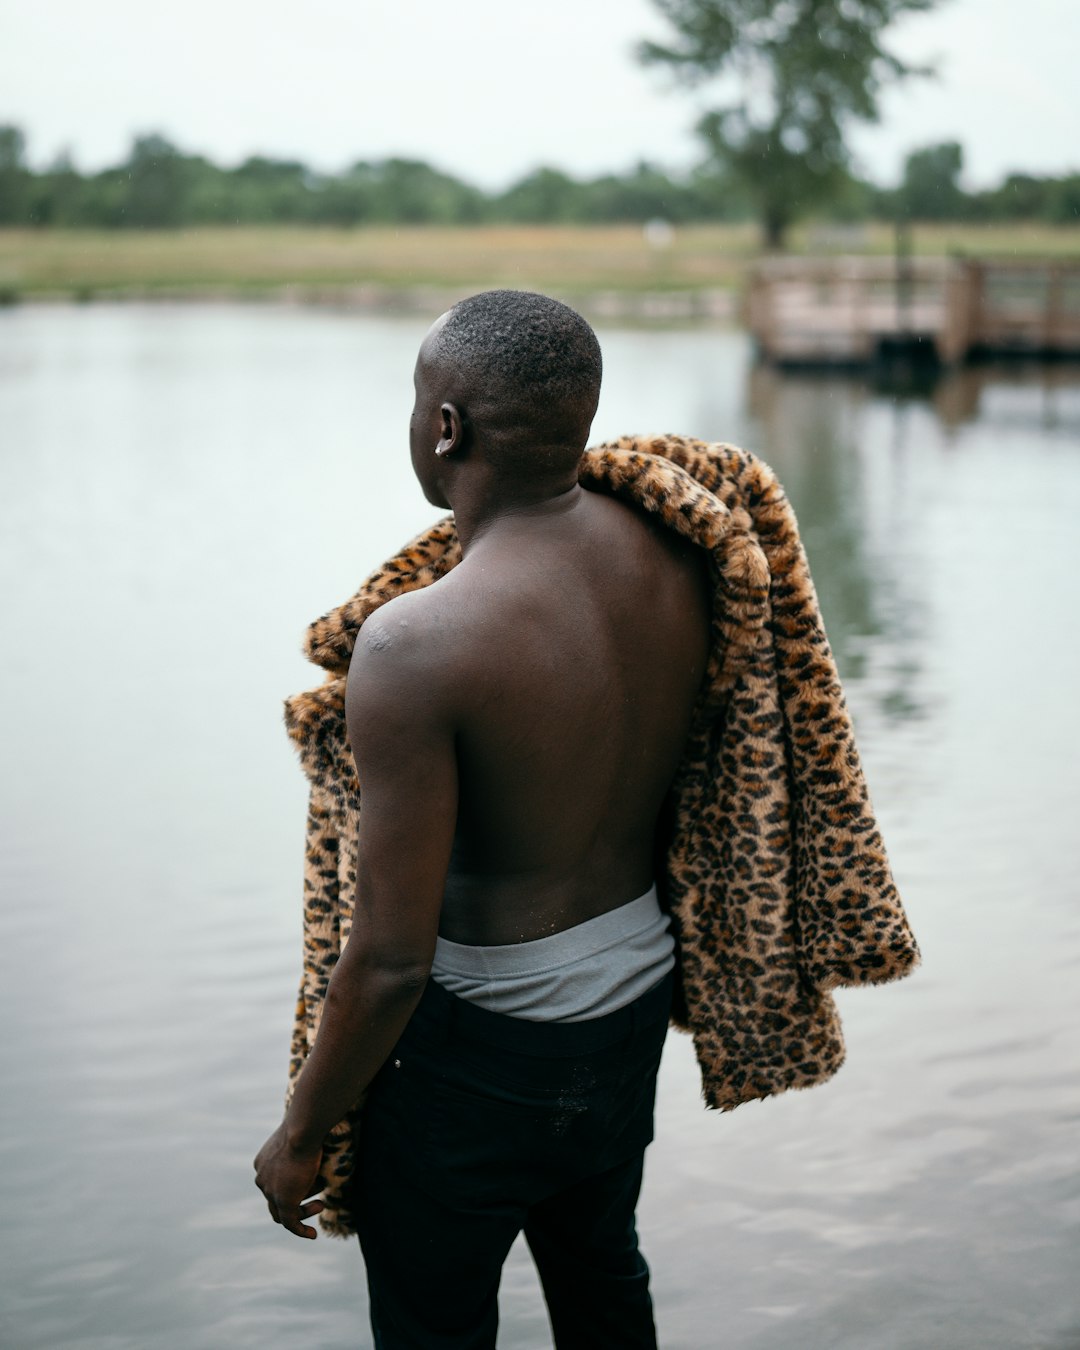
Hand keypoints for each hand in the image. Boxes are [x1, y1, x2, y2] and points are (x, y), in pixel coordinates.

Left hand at [253, 1121, 324, 1239]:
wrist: (303, 1131)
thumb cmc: (307, 1126)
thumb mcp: (303, 1137)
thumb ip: (305, 1145)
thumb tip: (320, 1143)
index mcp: (263, 1162)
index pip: (273, 1181)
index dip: (292, 1184)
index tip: (311, 1180)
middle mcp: (262, 1178)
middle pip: (276, 1198)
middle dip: (297, 1198)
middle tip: (318, 1193)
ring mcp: (270, 1191)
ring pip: (283, 1211)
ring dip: (302, 1212)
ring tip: (321, 1205)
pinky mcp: (283, 1201)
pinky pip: (290, 1223)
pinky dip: (301, 1230)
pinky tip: (313, 1235)